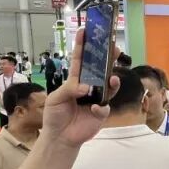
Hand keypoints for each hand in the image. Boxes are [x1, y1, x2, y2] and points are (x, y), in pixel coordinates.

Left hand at [41, 28, 118, 147]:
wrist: (59, 138)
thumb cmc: (54, 116)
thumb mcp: (55, 99)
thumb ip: (69, 89)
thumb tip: (86, 87)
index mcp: (75, 81)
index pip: (80, 60)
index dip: (82, 46)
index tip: (85, 31)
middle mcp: (89, 87)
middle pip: (101, 69)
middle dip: (108, 58)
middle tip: (114, 48)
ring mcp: (96, 100)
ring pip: (109, 86)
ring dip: (112, 80)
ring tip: (112, 78)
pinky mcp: (101, 113)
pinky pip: (105, 107)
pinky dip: (101, 107)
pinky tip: (94, 109)